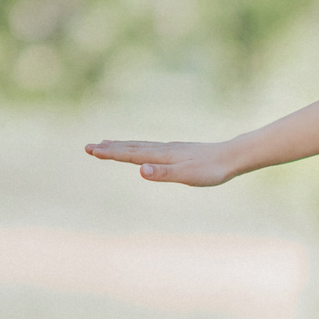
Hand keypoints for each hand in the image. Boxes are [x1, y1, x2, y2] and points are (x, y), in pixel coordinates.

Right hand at [85, 138, 234, 185]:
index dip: (110, 153)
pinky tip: (140, 148)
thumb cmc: (210, 170)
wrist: (231, 157)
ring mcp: (170, 149)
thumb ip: (163, 174)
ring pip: (140, 145)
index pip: (130, 154)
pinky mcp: (178, 151)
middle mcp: (162, 149)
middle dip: (109, 148)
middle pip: (130, 147)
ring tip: (106, 143)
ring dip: (121, 145)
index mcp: (161, 156)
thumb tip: (140, 170)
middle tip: (88, 147)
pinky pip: (150, 146)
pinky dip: (138, 146)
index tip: (90, 150)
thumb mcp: (187, 176)